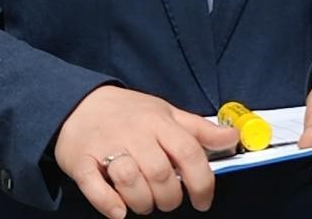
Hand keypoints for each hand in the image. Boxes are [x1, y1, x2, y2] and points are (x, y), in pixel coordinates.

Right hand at [53, 85, 240, 216]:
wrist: (79, 104)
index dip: (202, 182)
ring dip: (142, 202)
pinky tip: (119, 211)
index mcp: (159, 121)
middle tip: (168, 202)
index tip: (203, 201)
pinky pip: (95, 186)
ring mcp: (106, 146)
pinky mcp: (81, 161)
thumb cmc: (129, 113)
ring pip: (130, 181)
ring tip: (145, 204)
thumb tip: (233, 138)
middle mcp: (134, 133)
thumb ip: (199, 129)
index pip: (188, 152)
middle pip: (160, 173)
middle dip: (169, 198)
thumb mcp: (166, 113)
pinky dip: (109, 203)